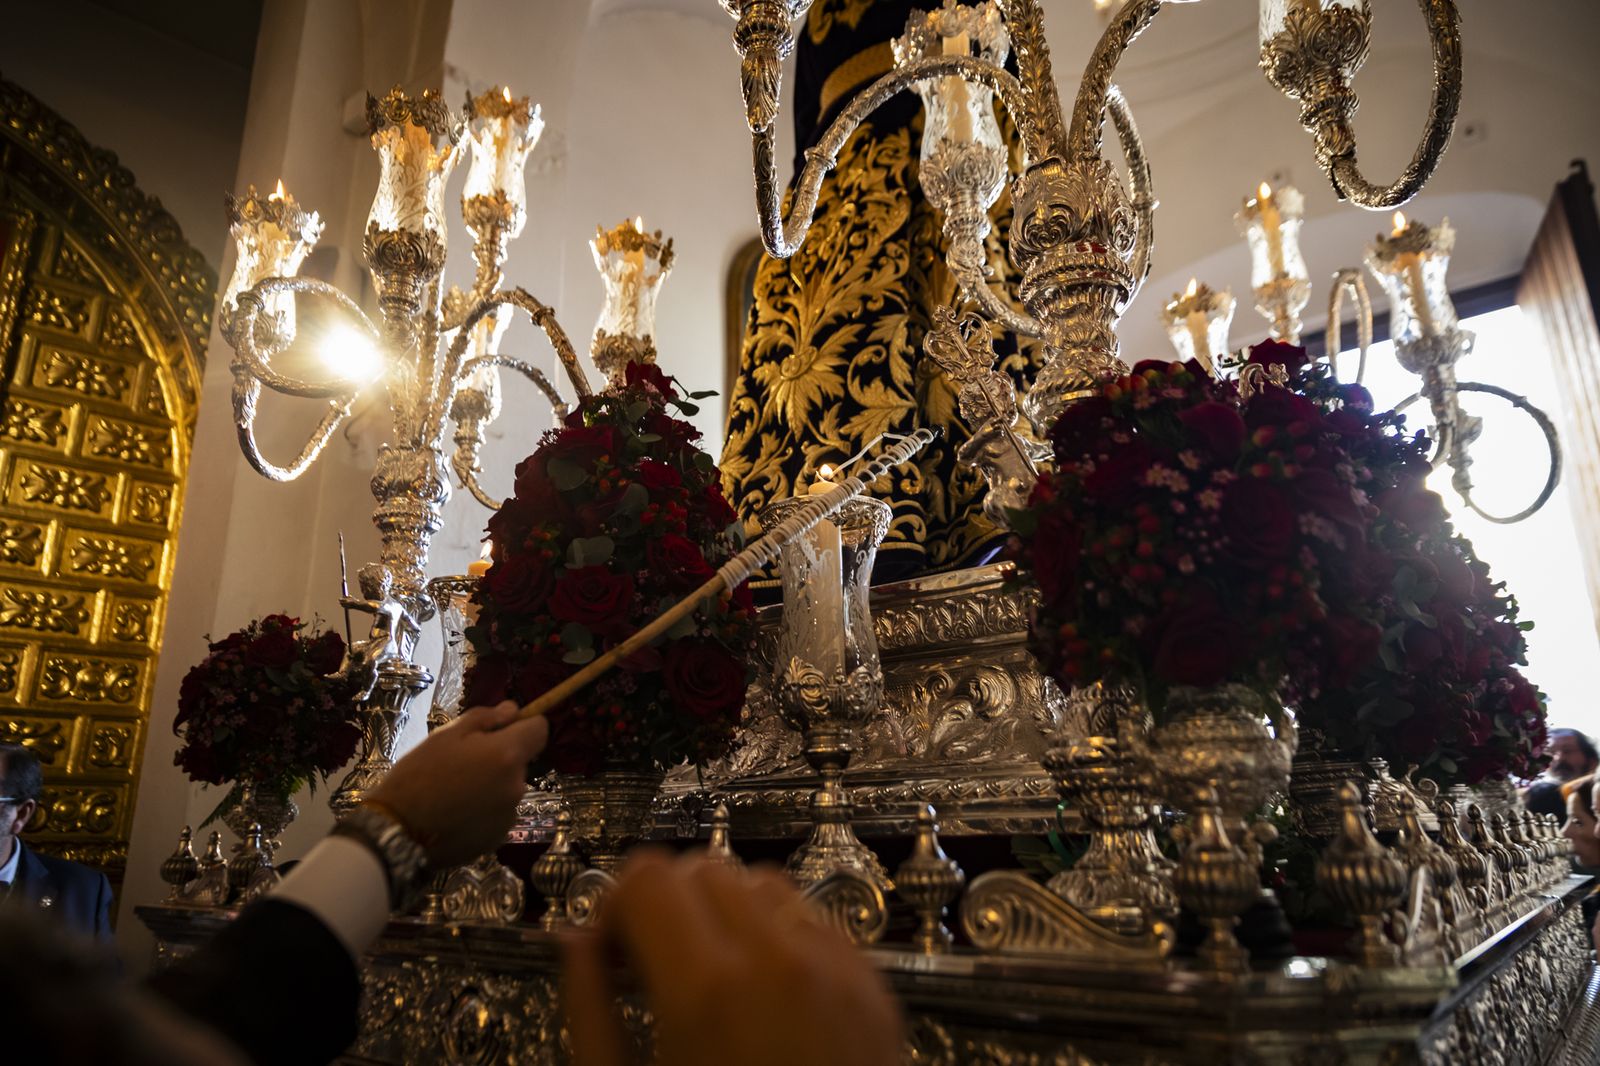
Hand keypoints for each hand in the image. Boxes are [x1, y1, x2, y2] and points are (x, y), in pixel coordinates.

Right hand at [366, 701, 546, 866]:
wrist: (398, 830)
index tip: (501, 729)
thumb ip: (486, 718)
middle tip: (461, 763)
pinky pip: (498, 813)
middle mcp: (517, 785)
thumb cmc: (418, 774)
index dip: (523, 725)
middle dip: (499, 757)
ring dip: (491, 785)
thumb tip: (513, 710)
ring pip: (507, 788)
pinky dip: (483, 810)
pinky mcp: (498, 837)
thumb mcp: (447, 735)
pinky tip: (455, 813)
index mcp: (507, 755)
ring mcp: (509, 815)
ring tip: (454, 792)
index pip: (539, 730)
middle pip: (519, 761)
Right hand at [563, 852, 903, 1065]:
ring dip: (724, 914)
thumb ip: (589, 1012)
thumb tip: (573, 941)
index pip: (647, 877)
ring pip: (759, 884)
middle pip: (701, 869)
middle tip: (653, 972)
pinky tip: (764, 998)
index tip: (612, 957)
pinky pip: (813, 921)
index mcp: (705, 991)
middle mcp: (776, 959)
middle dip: (667, 909)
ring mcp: (835, 967)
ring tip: (711, 981)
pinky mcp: (872, 984)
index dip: (615, 908)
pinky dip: (778, 938)